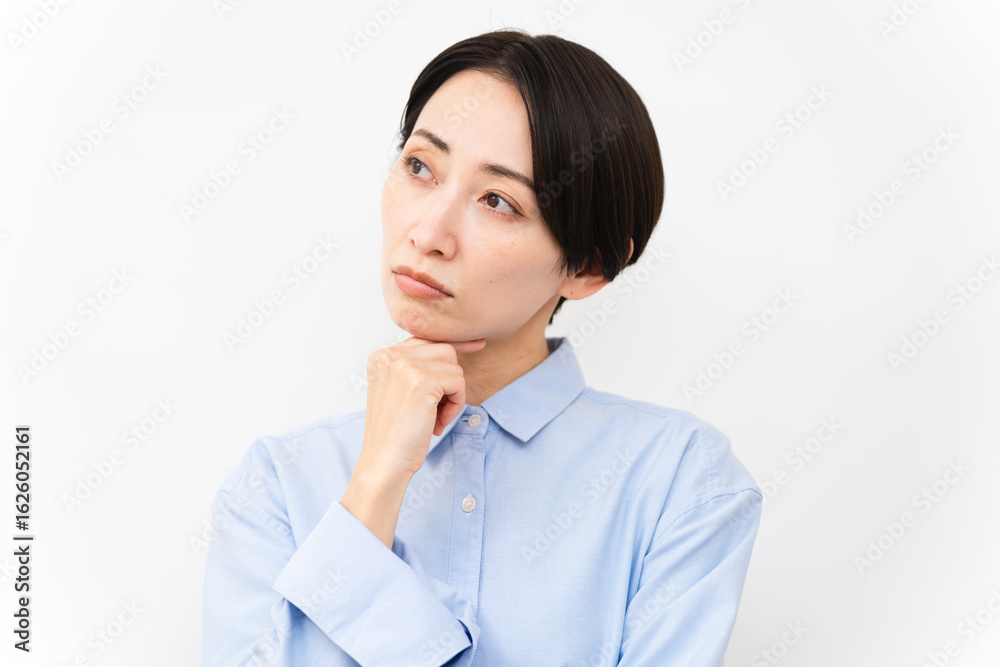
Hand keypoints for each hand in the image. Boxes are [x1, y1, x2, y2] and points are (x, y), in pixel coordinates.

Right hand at [359, 336, 486, 480]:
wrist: (384, 463)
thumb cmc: (396, 434)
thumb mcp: (400, 391)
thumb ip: (417, 367)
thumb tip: (456, 347)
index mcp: (381, 357)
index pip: (425, 338)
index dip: (453, 345)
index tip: (478, 344)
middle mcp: (388, 356)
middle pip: (444, 349)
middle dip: (450, 380)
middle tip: (437, 410)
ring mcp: (404, 366)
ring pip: (453, 366)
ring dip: (453, 394)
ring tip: (435, 418)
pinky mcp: (421, 381)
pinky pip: (458, 382)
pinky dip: (456, 404)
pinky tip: (438, 423)